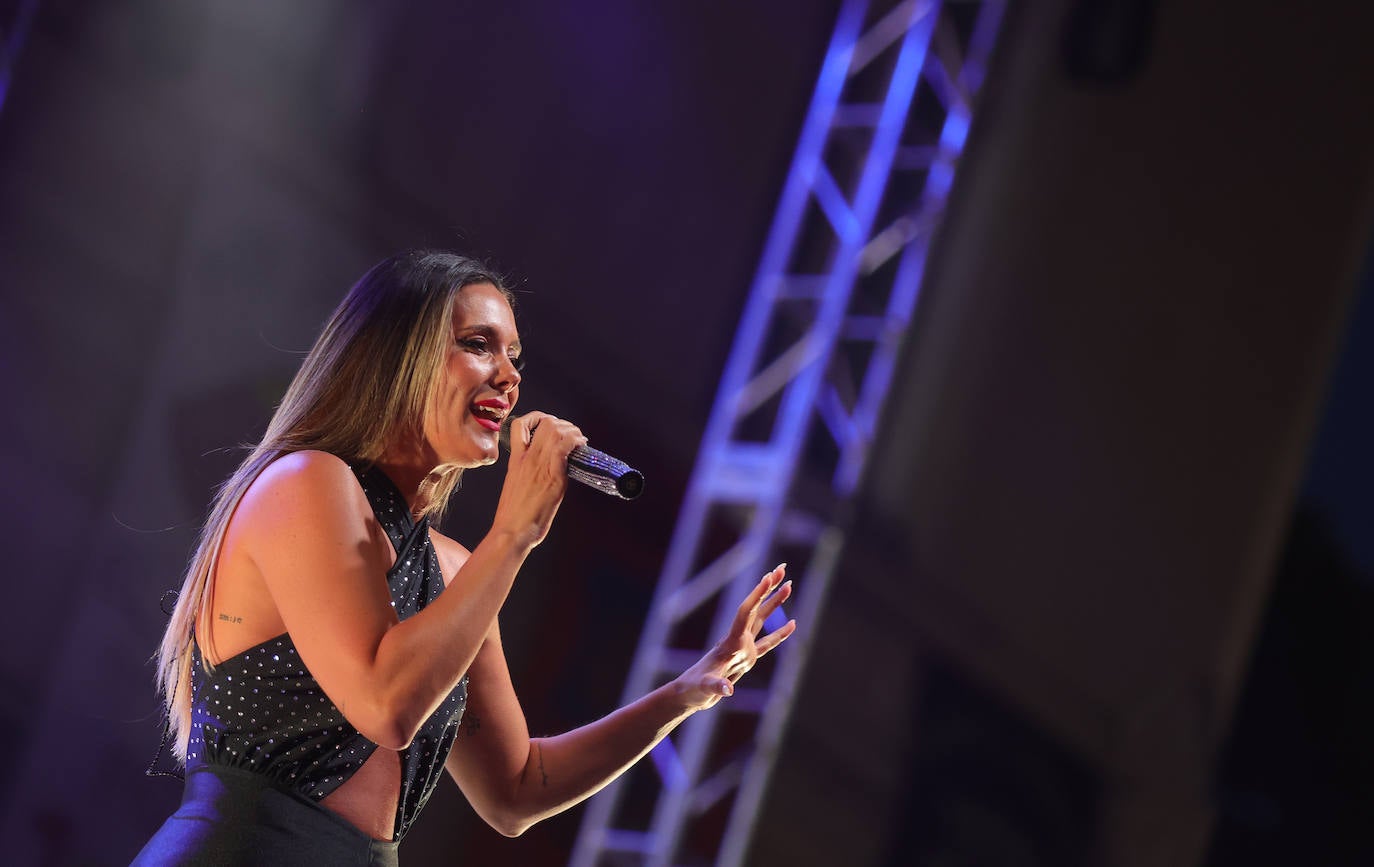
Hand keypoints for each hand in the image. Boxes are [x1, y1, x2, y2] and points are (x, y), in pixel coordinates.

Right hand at [491, 411, 586, 547]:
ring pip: (557, 431)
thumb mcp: (515, 485)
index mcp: (515, 460)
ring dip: (573, 431)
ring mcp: (539, 466)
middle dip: (562, 423)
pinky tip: (581, 446)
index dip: (538, 418)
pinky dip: (576, 441)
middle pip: (545, 422)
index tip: (550, 426)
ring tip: (579, 440)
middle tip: (571, 434)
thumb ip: (527, 471)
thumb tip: (545, 467)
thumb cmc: (513, 515)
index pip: (520, 425)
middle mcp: (527, 458)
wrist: (512, 531)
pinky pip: (565, 448)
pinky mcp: (553, 478)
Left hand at [674, 564, 796, 710]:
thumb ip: (717, 686)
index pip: (746, 613)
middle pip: (756, 608)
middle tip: (782, 568)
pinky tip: (792, 624)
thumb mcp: (706, 688)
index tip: (768, 576)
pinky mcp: (746, 658)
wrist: (689, 693)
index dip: (757, 594)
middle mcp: (738, 639)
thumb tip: (728, 690)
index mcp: (731, 642)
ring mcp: (743, 647)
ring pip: (762, 619)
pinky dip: (780, 633)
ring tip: (789, 585)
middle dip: (769, 588)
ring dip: (775, 602)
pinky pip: (768, 642)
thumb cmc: (695, 689)